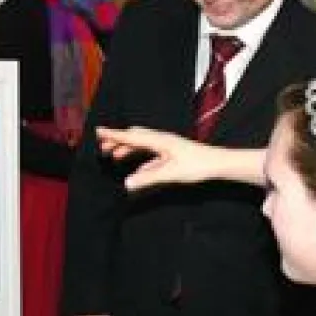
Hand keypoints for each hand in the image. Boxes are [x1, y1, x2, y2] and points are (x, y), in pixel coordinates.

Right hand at [96, 126, 210, 190]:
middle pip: (135, 137)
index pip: (131, 137)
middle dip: (118, 141)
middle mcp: (161, 140)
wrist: (217, 163)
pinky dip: (140, 159)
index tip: (98, 131)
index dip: (113, 135)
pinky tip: (137, 170)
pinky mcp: (172, 153)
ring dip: (128, 149)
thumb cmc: (197, 165)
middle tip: (102, 147)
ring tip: (115, 156)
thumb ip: (148, 179)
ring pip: (142, 145)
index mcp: (159, 141)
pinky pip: (150, 154)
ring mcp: (167, 146)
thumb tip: (127, 184)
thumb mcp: (170, 174)